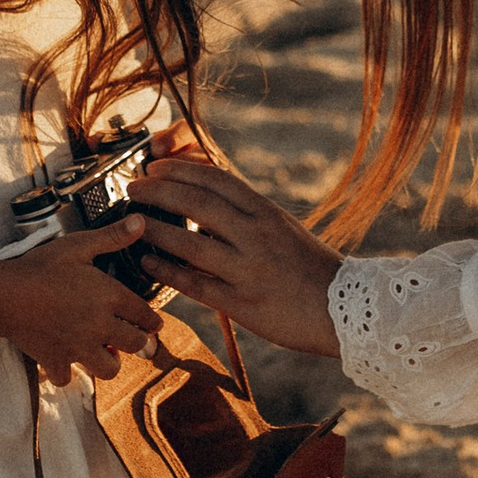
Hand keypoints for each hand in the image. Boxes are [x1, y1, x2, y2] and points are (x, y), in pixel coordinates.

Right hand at [0, 223, 163, 387]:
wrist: (4, 294)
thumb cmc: (40, 267)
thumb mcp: (78, 245)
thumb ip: (112, 236)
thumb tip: (141, 222)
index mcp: (109, 297)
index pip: (145, 315)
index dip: (152, 320)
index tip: (154, 324)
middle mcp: (100, 326)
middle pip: (135, 344)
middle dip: (136, 341)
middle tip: (128, 336)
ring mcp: (79, 347)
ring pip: (109, 369)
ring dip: (109, 361)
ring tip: (102, 351)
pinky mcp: (56, 360)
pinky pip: (68, 378)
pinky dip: (67, 372)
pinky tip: (64, 360)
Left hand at [129, 160, 341, 357]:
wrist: (345, 310)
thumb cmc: (309, 268)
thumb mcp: (282, 229)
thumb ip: (247, 215)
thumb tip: (204, 197)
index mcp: (266, 213)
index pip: (217, 180)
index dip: (181, 170)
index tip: (154, 167)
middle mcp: (256, 236)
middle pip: (197, 204)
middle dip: (159, 192)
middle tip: (132, 188)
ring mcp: (248, 269)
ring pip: (190, 244)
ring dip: (155, 231)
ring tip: (132, 224)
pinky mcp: (242, 303)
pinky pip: (195, 284)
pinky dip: (167, 272)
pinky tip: (147, 264)